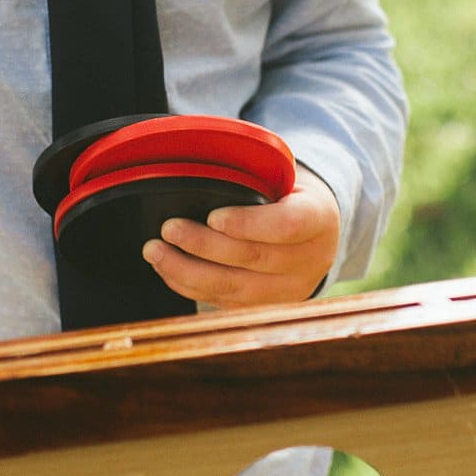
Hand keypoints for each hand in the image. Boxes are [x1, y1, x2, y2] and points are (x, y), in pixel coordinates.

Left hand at [147, 167, 341, 309]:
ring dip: (188, 271)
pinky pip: (225, 302)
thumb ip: (255, 176)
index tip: (212, 216)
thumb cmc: (290, 196)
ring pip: (235, 287)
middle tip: (168, 229)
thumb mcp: (286, 177)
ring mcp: (291, 289)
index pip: (287, 225)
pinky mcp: (268, 307)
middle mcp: (311, 260)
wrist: (317, 232)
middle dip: (203, 245)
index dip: (248, 224)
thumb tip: (198, 168)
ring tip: (156, 252)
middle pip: (253, 258)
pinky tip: (169, 271)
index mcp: (319, 218)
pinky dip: (191, 287)